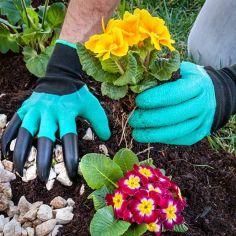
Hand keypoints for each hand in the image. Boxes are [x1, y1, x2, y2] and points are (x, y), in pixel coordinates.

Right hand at [1, 42, 109, 180]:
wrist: (60, 76)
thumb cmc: (78, 94)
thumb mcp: (92, 105)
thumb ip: (100, 121)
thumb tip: (106, 138)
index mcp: (66, 113)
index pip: (68, 139)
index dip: (70, 157)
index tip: (71, 174)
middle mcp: (49, 113)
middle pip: (44, 139)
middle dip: (43, 161)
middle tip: (44, 178)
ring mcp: (34, 110)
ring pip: (24, 133)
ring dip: (21, 153)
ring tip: (19, 171)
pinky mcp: (25, 108)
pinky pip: (13, 124)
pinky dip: (7, 138)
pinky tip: (5, 154)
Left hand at [129, 61, 216, 144]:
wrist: (211, 95)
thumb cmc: (188, 80)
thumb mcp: (179, 70)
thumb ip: (161, 73)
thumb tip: (137, 82)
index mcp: (197, 85)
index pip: (174, 93)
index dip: (154, 99)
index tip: (138, 101)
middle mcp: (202, 104)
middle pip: (173, 115)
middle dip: (149, 119)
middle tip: (132, 119)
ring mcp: (202, 121)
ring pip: (175, 131)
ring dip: (152, 134)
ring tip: (135, 133)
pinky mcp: (198, 134)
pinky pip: (178, 139)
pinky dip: (161, 139)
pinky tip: (148, 136)